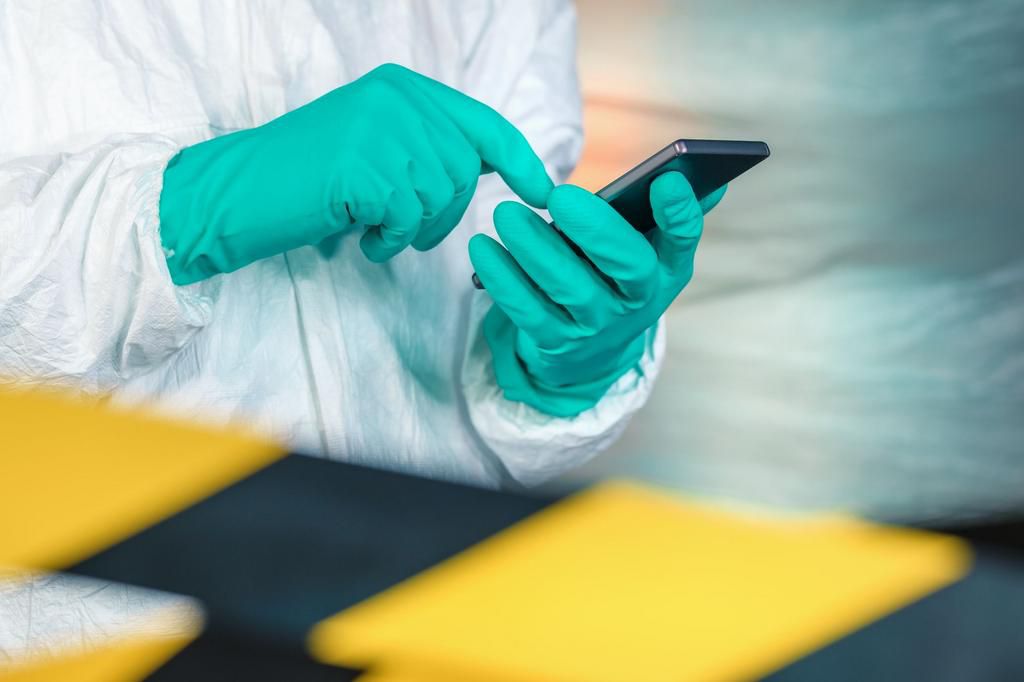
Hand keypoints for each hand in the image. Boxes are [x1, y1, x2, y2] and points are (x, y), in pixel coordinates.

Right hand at [160, 63, 552, 283]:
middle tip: (405, 231)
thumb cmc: (303, 180)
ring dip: (411, 229)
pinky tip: (358, 237)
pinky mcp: (362, 166)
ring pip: (440, 198)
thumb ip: (426, 146)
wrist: (234, 194)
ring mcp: (379, 128)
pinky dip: (387, 240)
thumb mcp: (374, 146)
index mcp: (401, 88)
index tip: (542, 191)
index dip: (519, 160)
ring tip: (373, 229)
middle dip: (446, 213)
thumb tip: (491, 169)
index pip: (483, 124)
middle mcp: (396, 99)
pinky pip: (406, 218)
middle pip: (465, 170)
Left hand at [469, 172, 725, 416]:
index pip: (682, 240)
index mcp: (665, 269)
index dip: (679, 214)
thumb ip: (668, 215)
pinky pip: (528, 310)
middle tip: (560, 196)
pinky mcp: (556, 344)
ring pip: (569, 287)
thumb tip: (703, 179)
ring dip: (535, 249)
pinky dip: (503, 278)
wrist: (591, 351)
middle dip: (596, 230)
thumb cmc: (615, 279)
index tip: (667, 181)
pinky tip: (484, 249)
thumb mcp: (646, 252)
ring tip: (506, 215)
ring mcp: (597, 326)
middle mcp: (638, 302)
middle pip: (627, 266)